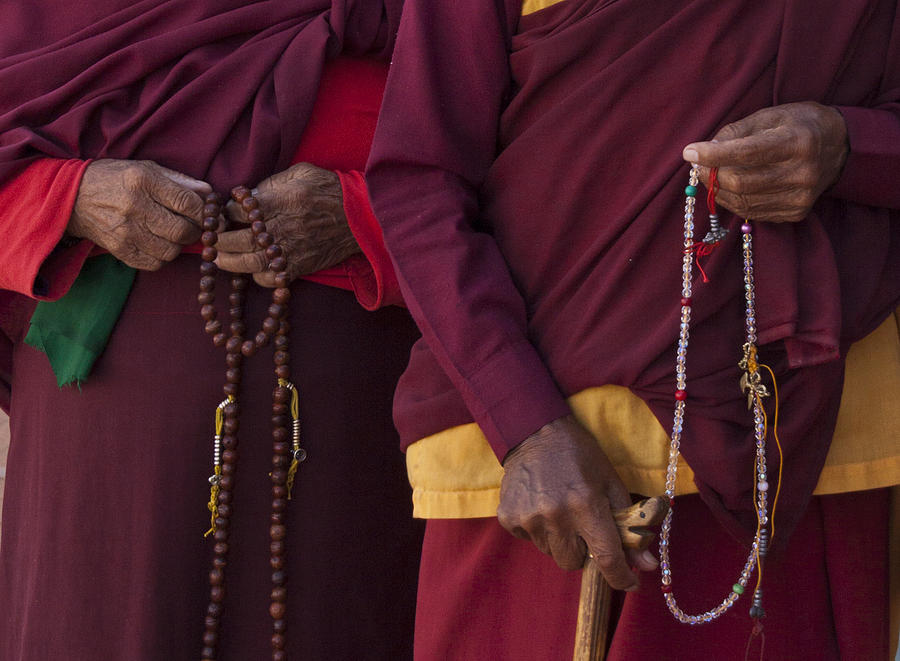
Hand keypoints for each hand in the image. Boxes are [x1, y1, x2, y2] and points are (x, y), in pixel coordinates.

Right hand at [68, 159, 209, 269]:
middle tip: (192, 227)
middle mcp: (134, 206)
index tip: (208, 216)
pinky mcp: (120, 249)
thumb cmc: (116, 179)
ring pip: (171, 251)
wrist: (73, 197)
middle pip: (182, 231)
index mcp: (143, 181)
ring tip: (173, 235)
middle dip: (195, 232)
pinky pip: (155, 263)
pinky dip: (163, 257)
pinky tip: (158, 244)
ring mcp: (126, 231)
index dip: (204, 213)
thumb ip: (181, 181)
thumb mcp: (147, 169)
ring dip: (179, 245)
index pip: (187, 203)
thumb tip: (209, 193)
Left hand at [215, 163, 358, 286]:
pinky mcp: (298, 266)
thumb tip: (248, 196)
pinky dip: (257, 276)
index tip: (220, 214)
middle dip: (218, 241)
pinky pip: (270, 278)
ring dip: (229, 263)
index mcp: (274, 201)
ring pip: (247, 262)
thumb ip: (270, 184)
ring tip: (219, 260)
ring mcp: (288, 250)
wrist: (359, 216)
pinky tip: (253, 269)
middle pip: (234, 239)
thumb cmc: (328, 189)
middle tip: (210, 241)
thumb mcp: (297, 173)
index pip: (234, 210)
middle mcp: (277, 228)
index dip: (223, 213)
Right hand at [497, 415, 657, 588]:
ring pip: (550, 552)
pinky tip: (540, 505)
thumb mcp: (610, 483)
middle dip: (582, 551)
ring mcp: (528, 517)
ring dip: (559, 540)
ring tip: (559, 510)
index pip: (606, 558)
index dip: (620, 577)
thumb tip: (647, 564)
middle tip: (582, 528)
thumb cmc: (580, 456)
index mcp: (586, 505)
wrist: (535, 432)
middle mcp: (556, 515)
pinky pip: (528, 539)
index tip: (629, 582)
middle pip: (573, 562)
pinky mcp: (508, 516)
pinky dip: (537, 530)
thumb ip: (628, 525)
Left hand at [682, 102, 848, 222]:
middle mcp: (802, 173)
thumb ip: (737, 131)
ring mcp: (800, 197)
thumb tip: (704, 150)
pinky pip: (752, 212)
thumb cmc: (799, 125)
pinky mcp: (796, 212)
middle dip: (711, 174)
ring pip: (742, 201)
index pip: (747, 152)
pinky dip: (733, 200)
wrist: (840, 147)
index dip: (713, 154)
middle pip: (741, 182)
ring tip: (712, 174)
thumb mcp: (771, 116)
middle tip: (698, 164)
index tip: (689, 152)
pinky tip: (730, 187)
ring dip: (718, 189)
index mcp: (797, 142)